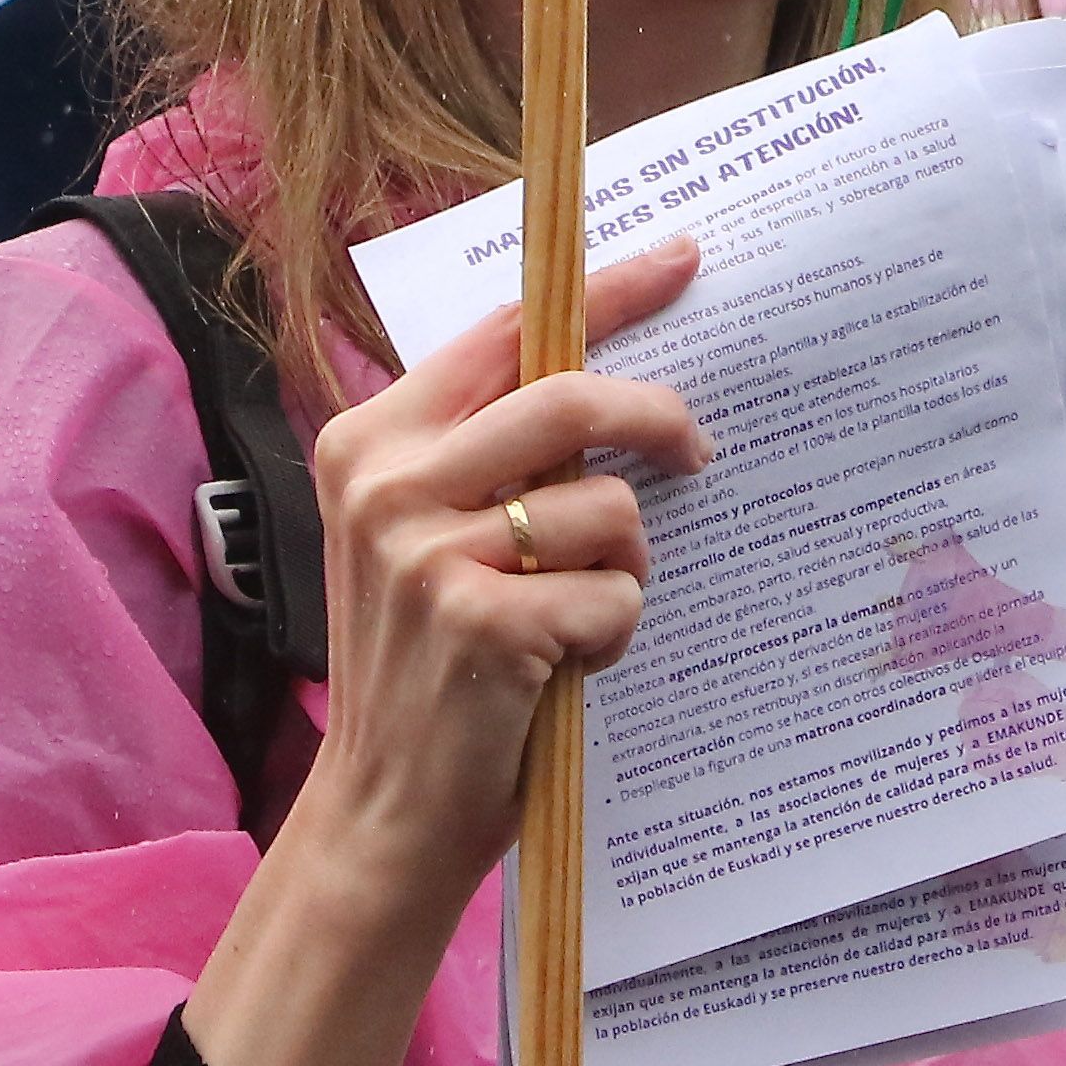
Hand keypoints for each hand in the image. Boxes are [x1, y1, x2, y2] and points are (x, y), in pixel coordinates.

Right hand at [294, 236, 713, 905]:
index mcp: (369, 440)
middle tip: (695, 451)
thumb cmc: (426, 666)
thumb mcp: (422, 536)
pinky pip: (613, 595)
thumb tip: (610, 383)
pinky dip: (613, 634)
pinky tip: (562, 667)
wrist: (382, 808)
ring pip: (607, 509)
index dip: (604, 292)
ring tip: (575, 618)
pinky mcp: (479, 618)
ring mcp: (427, 549)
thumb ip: (487, 456)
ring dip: (623, 568)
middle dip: (656, 421)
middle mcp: (386, 482)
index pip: (504, 331)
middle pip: (570, 398)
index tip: (682, 257)